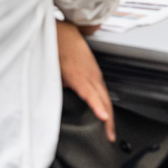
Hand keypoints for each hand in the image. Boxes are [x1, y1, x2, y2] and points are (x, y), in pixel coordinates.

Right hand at [56, 21, 114, 141]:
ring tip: (109, 132)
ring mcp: (87, 75)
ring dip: (106, 116)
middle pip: (105, 101)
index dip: (106, 113)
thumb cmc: (62, 45)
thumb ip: (69, 82)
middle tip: (111, 137)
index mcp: (91, 75)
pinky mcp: (77, 75)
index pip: (102, 98)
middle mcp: (92, 76)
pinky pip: (89, 93)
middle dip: (109, 121)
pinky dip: (96, 104)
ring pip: (100, 99)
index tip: (108, 129)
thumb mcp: (67, 68)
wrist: (56, 30)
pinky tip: (102, 115)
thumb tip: (67, 91)